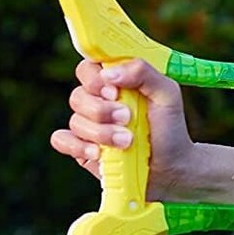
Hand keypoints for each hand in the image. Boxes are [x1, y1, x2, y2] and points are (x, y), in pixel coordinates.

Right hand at [49, 59, 194, 199]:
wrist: (171, 167)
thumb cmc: (169, 126)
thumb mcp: (167, 93)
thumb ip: (143, 73)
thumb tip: (108, 73)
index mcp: (115, 81)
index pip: (90, 67)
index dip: (95, 78)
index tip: (114, 91)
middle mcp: (98, 100)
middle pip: (78, 95)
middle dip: (102, 110)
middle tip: (127, 118)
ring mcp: (89, 125)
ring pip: (75, 120)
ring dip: (101, 133)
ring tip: (127, 141)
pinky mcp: (82, 148)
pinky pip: (61, 140)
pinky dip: (77, 146)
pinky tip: (98, 153)